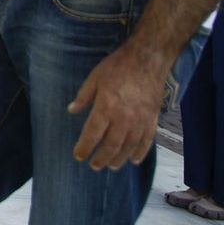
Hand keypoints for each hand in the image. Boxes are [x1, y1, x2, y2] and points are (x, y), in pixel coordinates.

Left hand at [68, 40, 169, 170]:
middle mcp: (123, 118)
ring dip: (119, 159)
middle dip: (101, 158)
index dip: (85, 147)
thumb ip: (83, 97)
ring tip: (111, 166)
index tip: (78, 156)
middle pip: (111, 145)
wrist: (147, 59)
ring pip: (129, 147)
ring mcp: (140, 120)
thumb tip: (71, 110)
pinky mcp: (152, 119)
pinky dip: (141, 153)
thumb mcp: (94, 77)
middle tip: (94, 166)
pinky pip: (147, 141)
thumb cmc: (117, 67)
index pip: (93, 134)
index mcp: (106, 107)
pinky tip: (135, 160)